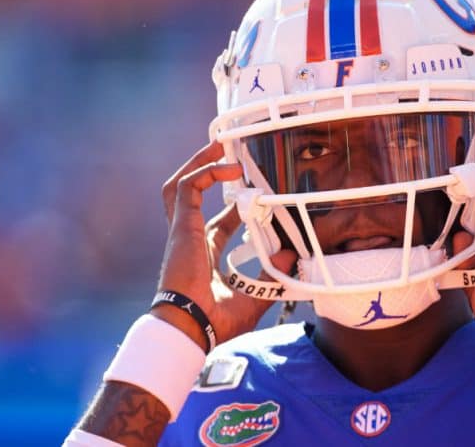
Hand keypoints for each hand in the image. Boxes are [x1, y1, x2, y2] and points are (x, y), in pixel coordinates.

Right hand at [152, 142, 296, 350]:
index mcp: (203, 255)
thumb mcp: (254, 295)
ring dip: (200, 163)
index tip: (256, 197)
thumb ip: (274, 276)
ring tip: (220, 146)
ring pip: (182, 184)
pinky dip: (205, 172)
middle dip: (209, 172)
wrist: (192, 328)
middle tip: (232, 158)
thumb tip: (293, 255)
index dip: (235, 207)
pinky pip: (187, 187)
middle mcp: (190, 238)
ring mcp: (183, 230)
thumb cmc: (215, 321)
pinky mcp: (181, 225)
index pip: (217, 223)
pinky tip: (228, 167)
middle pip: (193, 195)